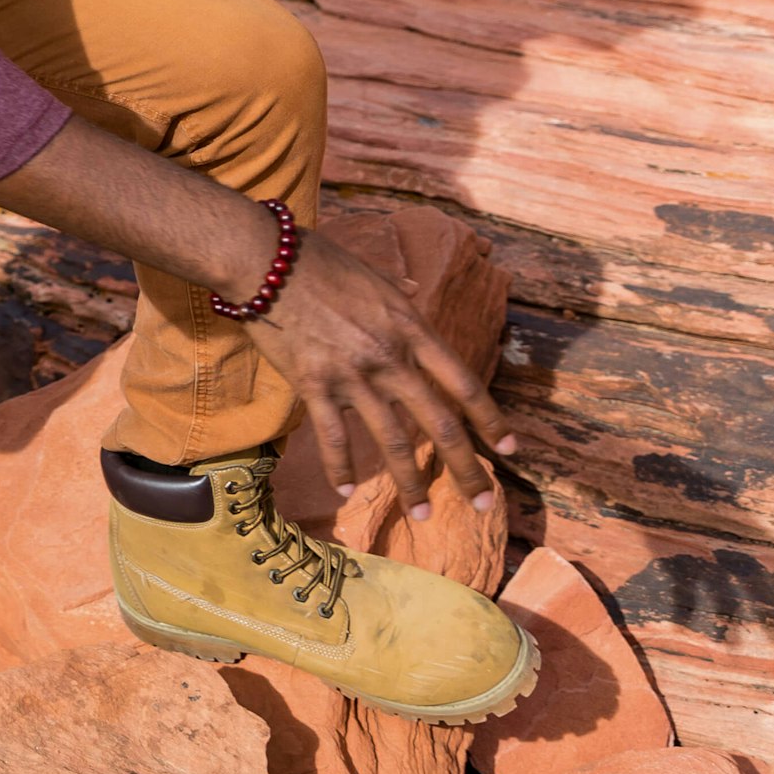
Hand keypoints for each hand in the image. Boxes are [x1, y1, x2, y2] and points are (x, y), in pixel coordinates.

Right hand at [242, 229, 522, 517]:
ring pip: (392, 442)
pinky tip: (345, 489)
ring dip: (410, 483)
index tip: (508, 449)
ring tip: (422, 512)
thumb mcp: (374, 273)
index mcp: (411, 329)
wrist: (266, 261)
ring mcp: (352, 376)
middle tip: (483, 502)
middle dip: (466, 469)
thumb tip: (415, 289)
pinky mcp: (314, 386)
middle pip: (440, 425)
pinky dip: (340, 467)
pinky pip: (333, 438)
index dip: (491, 421)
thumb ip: (400, 290)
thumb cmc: (319, 260)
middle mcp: (390, 359)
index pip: (464, 385)